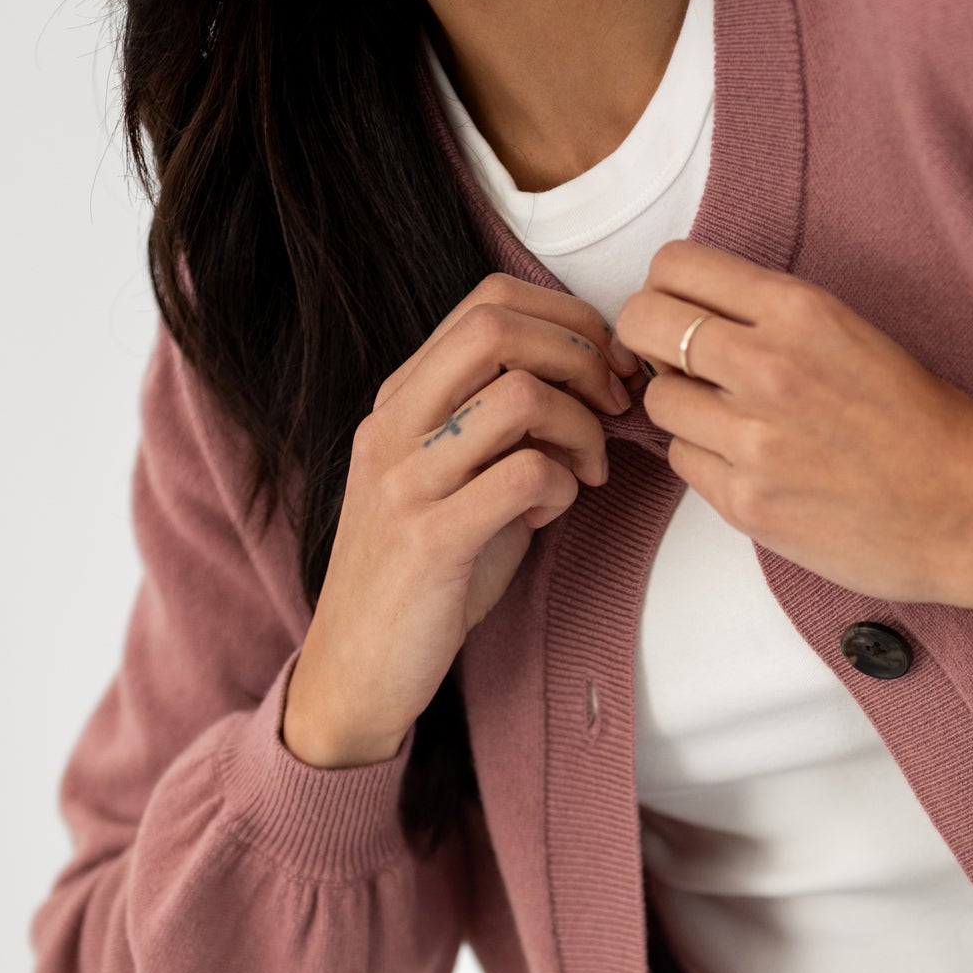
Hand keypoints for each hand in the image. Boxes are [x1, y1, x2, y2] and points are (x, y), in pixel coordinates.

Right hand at [283, 275, 632, 767]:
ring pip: (520, 395)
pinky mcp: (429, 540)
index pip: (488, 302)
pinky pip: (525, 474)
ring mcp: (405, 480)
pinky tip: (554, 511)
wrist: (357, 670)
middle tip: (614, 409)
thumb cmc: (425, 576)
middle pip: (499, 327)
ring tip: (589, 471)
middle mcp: (393, 426)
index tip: (608, 369)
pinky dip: (563, 485)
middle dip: (582, 356)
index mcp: (401, 399)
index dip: (567, 320)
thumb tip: (593, 385)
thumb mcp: (459, 481)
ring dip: (582, 427)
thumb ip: (507, 428)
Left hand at [614, 242, 972, 609]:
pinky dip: (705, 460)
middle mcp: (768, 365)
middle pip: (644, 324)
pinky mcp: (746, 501)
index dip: (666, 289)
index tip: (679, 310)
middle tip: (679, 363)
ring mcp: (752, 438)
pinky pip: (683, 462)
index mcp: (800, 311)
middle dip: (651, 341)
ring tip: (733, 422)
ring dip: (684, 407)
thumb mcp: (854, 334)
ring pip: (659, 400)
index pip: (676, 267)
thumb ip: (773, 318)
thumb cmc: (925, 424)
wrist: (972, 511)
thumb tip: (695, 318)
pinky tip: (753, 464)